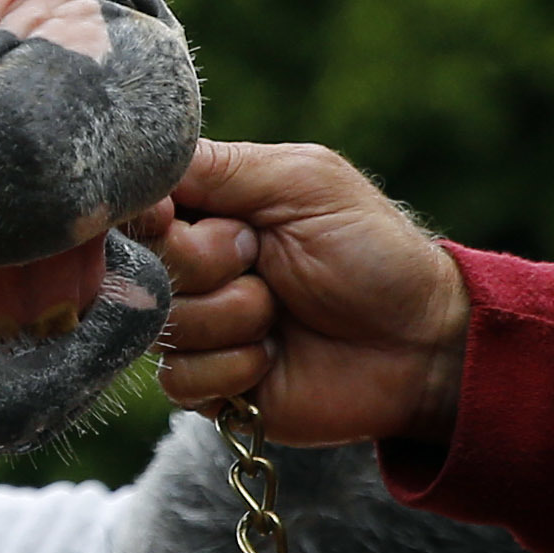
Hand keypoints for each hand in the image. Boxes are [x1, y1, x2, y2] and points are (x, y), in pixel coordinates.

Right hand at [154, 140, 469, 446]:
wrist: (419, 345)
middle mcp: (192, 264)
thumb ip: (220, 166)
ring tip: (279, 312)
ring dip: (231, 316)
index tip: (179, 215)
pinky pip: (178, 378)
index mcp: (209, 206)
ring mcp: (198, 326)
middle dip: (205, 260)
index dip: (149, 212)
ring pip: (159, 323)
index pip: (134, 202)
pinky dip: (233, 367)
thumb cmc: (372, 252)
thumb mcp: (303, 182)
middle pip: (138, 262)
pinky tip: (273, 357)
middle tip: (260, 257)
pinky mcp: (208, 385)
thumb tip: (137, 171)